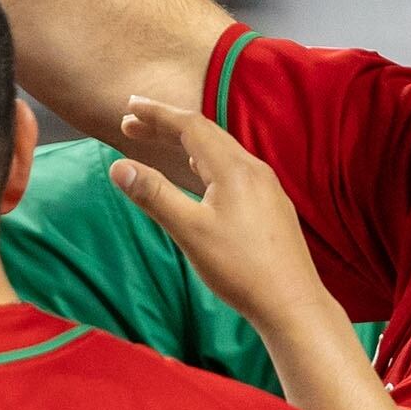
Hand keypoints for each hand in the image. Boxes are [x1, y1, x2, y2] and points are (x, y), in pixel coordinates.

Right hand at [103, 98, 327, 327]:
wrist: (291, 302)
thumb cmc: (240, 269)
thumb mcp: (189, 232)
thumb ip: (154, 195)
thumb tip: (119, 166)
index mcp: (234, 169)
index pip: (191, 126)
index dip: (157, 114)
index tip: (129, 107)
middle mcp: (254, 169)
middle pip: (206, 134)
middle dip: (168, 125)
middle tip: (133, 123)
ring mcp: (267, 187)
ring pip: (222, 151)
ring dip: (188, 143)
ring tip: (160, 143)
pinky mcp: (271, 205)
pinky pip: (235, 168)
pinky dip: (207, 160)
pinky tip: (201, 175)